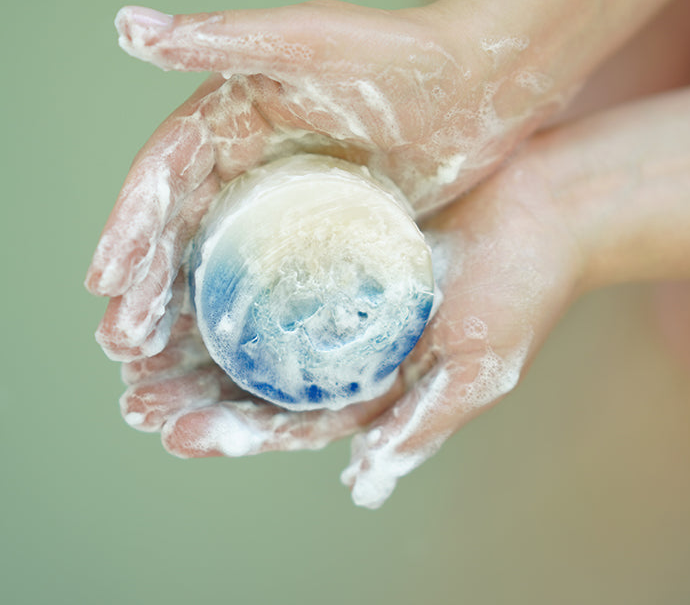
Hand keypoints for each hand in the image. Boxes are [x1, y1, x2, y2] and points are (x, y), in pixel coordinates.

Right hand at [86, 0, 570, 358]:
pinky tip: (228, 363)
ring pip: (220, 264)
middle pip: (182, 229)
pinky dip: (245, 320)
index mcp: (233, 113)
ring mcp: (288, 198)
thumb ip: (224, 36)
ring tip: (152, 369)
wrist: (487, 80)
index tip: (103, 281)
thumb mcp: (313, 41)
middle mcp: (250, 158)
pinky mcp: (327, 229)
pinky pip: (274, 281)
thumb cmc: (404, 51)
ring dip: (183, 315)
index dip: (129, 225)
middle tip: (120, 345)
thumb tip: (127, 26)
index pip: (166, 174)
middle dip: (145, 286)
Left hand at [118, 144, 582, 507]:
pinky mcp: (343, 238)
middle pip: (262, 374)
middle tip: (134, 393)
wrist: (555, 204)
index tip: (172, 431)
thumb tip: (361, 485)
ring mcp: (346, 289)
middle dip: (197, 389)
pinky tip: (188, 272)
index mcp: (381, 383)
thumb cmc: (527, 287)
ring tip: (138, 346)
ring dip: (200, 337)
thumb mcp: (480, 367)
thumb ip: (422, 424)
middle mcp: (354, 341)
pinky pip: (277, 258)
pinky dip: (232, 270)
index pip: (293, 417)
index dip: (232, 428)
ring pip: (258, 321)